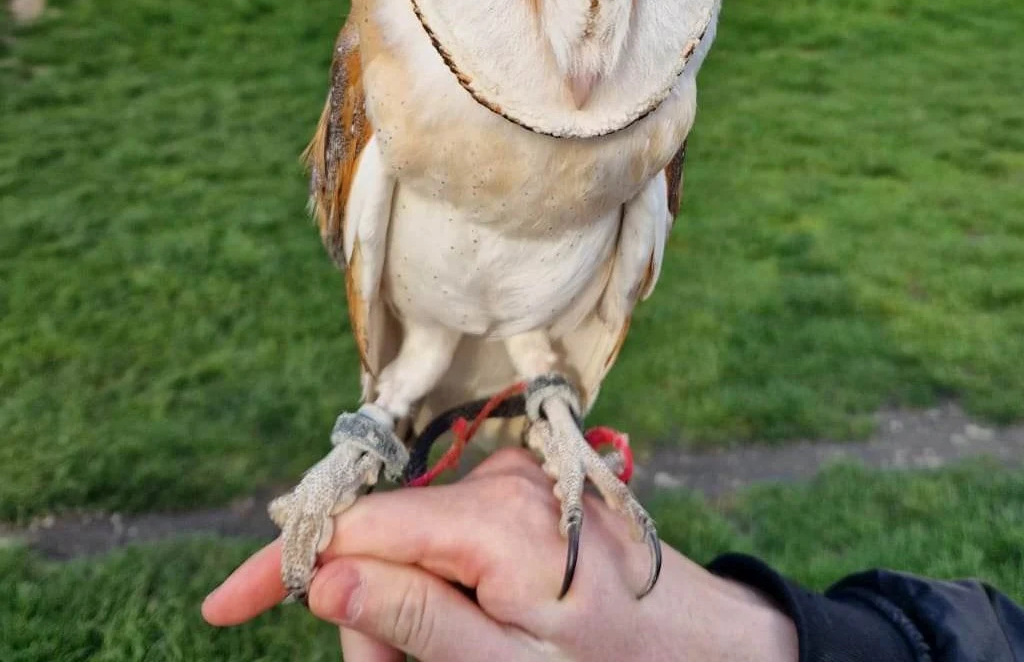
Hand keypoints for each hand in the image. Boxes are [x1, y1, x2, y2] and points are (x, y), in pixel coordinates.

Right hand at [203, 448, 797, 661]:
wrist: (699, 641)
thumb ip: (419, 621)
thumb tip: (331, 579)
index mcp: (493, 520)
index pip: (358, 523)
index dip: (288, 562)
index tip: (223, 607)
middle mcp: (495, 481)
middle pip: (379, 540)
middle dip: (367, 614)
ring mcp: (507, 481)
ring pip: (408, 545)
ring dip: (405, 609)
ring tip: (460, 658)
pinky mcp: (515, 493)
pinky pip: (443, 539)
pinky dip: (437, 588)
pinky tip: (471, 629)